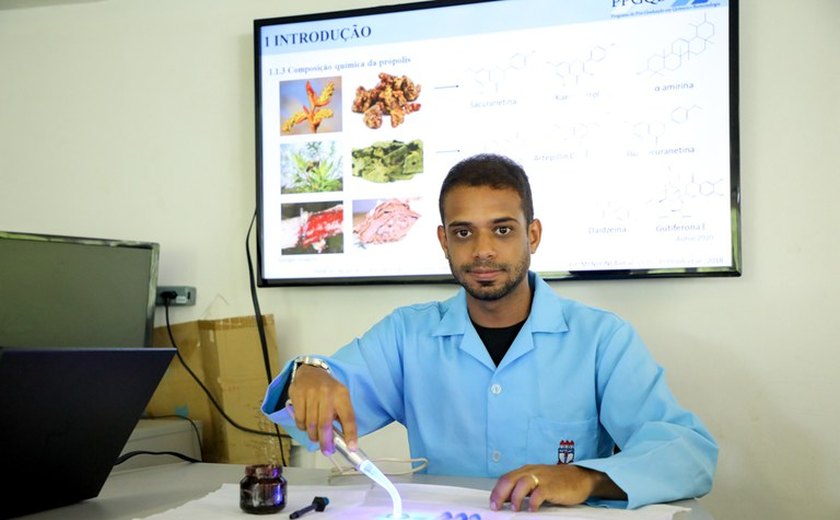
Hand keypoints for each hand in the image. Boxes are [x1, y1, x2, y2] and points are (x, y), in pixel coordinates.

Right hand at [287, 364, 357, 454]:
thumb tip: (346, 441)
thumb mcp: (341, 398)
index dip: (350, 434)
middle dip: (326, 442)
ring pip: (311, 424)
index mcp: (341, 394)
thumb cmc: (328, 390)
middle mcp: (326, 393)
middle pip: (325, 424)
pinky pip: (299, 420)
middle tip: (327, 451)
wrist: (311, 371)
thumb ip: (343, 417)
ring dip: (314, 436)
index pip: (348, 417)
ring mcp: (310, 393)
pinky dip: (303, 428)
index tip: (351, 448)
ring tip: (316, 437)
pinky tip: (306, 425)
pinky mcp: (297, 395)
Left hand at [489, 464, 623, 511]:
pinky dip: (534, 501)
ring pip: (522, 483)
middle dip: (500, 494)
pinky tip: (532, 509)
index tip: (492, 504)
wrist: (580, 477)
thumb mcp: (537, 482)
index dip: (496, 491)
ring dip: (515, 497)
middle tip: (496, 507)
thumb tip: (506, 500)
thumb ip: (522, 489)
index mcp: (526, 471)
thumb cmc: (557, 482)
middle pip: (510, 480)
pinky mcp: (553, 486)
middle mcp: (531, 472)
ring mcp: (542, 478)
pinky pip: (540, 493)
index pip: (506, 478)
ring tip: (515, 509)